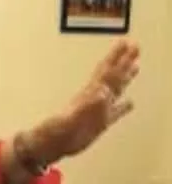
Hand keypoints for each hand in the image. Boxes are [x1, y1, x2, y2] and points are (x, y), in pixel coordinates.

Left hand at [25, 38, 139, 163]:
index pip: (106, 71)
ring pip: (116, 90)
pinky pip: (115, 112)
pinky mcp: (100, 123)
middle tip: (135, 45)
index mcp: (89, 94)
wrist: (51, 143)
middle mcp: (95, 98)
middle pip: (112, 75)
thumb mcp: (72, 118)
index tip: (125, 42)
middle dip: (124, 61)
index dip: (116, 57)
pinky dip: (124, 106)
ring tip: (135, 66)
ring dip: (126, 78)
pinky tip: (131, 102)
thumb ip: (88, 105)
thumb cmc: (58, 131)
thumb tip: (102, 91)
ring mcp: (98, 110)